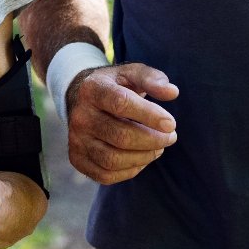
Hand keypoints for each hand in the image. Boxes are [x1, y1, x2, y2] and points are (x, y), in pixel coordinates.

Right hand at [66, 63, 177, 184]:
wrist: (81, 100)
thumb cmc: (114, 86)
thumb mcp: (131, 73)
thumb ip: (152, 78)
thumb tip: (172, 93)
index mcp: (92, 89)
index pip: (121, 103)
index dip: (149, 115)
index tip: (171, 124)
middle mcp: (80, 115)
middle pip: (120, 136)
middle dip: (153, 140)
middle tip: (171, 137)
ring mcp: (76, 139)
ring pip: (113, 159)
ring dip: (144, 157)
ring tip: (158, 148)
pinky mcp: (77, 159)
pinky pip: (106, 175)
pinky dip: (130, 170)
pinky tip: (141, 158)